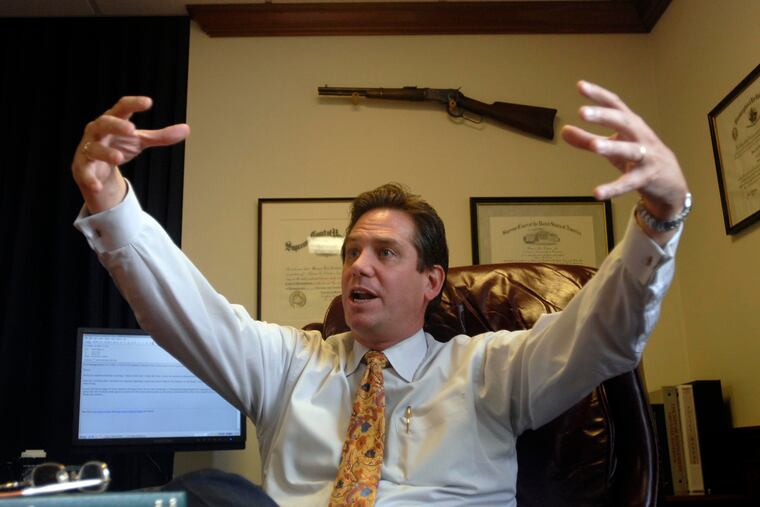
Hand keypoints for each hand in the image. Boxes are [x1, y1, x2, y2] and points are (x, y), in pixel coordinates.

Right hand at [72, 96, 189, 212]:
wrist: (97, 165)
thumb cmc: (118, 145)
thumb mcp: (140, 141)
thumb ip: (161, 136)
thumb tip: (186, 129)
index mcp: (113, 121)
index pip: (122, 107)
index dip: (133, 104)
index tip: (148, 102)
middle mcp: (98, 131)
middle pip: (104, 123)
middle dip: (116, 125)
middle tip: (131, 129)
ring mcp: (89, 148)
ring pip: (94, 148)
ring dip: (106, 152)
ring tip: (119, 158)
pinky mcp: (82, 166)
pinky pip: (84, 171)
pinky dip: (90, 179)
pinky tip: (97, 185)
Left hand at [561, 81, 688, 238]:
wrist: (671, 182)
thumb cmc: (638, 158)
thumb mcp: (612, 146)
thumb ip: (587, 139)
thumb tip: (563, 131)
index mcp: (631, 124)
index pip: (615, 104)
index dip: (598, 95)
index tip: (580, 86)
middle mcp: (640, 136)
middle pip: (623, 122)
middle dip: (603, 116)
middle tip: (582, 112)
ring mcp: (645, 157)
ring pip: (629, 150)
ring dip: (611, 147)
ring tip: (594, 147)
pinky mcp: (645, 178)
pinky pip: (628, 182)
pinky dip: (613, 188)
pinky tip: (597, 193)